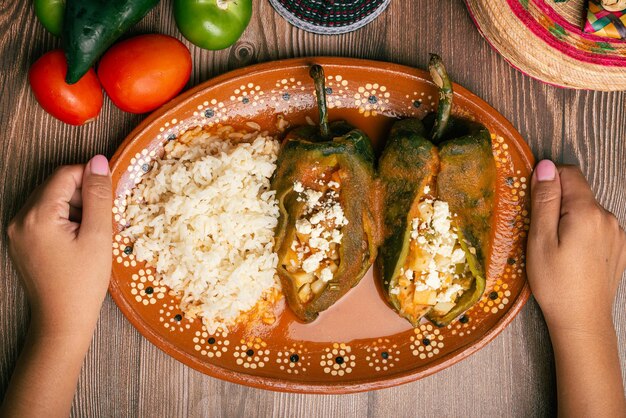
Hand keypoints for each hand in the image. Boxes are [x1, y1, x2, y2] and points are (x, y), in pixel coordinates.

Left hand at [7, 155, 112, 338]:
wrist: (63, 321)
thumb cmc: (83, 282)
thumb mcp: (97, 235)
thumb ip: (98, 195)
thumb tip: (99, 161)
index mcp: (36, 215)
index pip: (64, 175)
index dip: (91, 179)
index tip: (110, 196)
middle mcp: (19, 219)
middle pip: (56, 187)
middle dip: (83, 196)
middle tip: (102, 221)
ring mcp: (17, 231)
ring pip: (51, 201)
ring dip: (75, 208)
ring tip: (91, 234)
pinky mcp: (21, 242)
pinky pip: (44, 217)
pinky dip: (64, 220)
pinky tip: (78, 241)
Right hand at [526, 160, 625, 332]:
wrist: (582, 319)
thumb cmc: (555, 282)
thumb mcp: (539, 239)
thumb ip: (544, 200)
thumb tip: (545, 166)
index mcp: (586, 212)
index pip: (568, 173)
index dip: (548, 182)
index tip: (535, 205)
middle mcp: (608, 216)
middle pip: (579, 192)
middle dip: (558, 203)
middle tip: (541, 233)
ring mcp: (618, 232)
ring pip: (588, 210)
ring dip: (571, 219)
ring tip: (557, 247)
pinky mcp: (621, 246)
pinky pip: (598, 226)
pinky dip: (583, 232)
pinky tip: (574, 255)